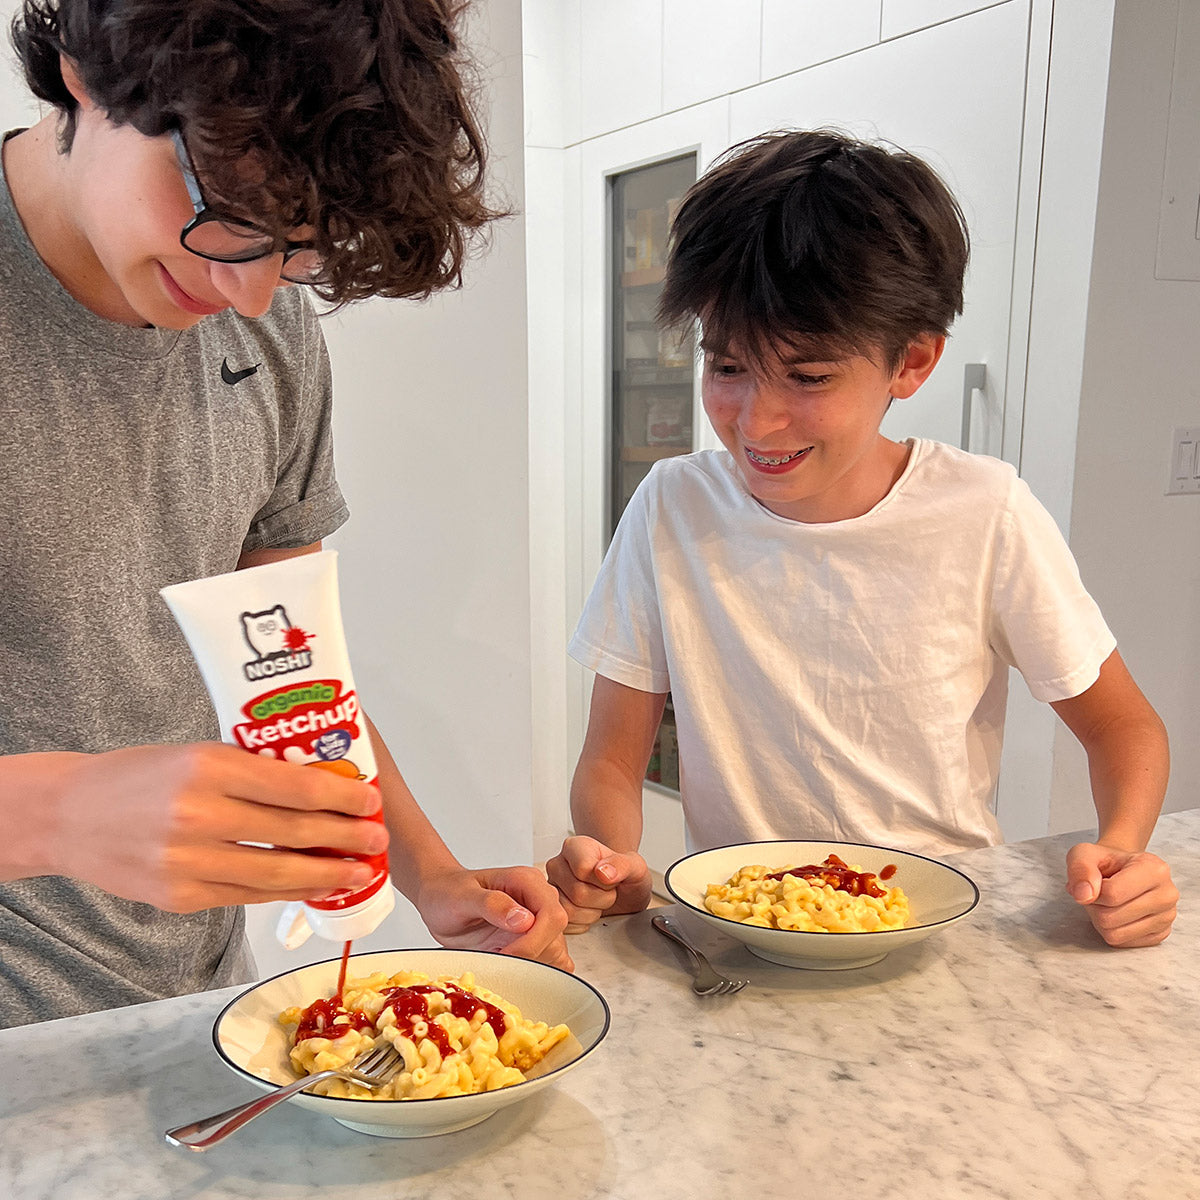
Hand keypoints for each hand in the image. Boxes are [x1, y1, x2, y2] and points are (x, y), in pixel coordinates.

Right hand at [44, 743, 387, 911]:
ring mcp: (188, 862)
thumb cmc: (142, 775)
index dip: (341, 797)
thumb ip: (254, 768)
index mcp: (209, 767)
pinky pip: (248, 895)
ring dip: (326, 875)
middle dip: (345, 838)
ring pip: (276, 873)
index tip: (371, 800)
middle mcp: (200, 815)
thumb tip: (324, 778)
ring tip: (359, 871)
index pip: (294, 785)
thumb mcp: (199, 752)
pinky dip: (286, 891)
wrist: (70, 815)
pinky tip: (313, 886)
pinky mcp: (181, 897)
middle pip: (293, 832)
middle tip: (377, 839)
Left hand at [415, 865, 572, 970]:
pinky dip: (533, 971)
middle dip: (529, 956)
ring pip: (555, 952)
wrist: (440, 897)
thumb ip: (492, 904)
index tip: (506, 954)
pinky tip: (508, 966)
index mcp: (528, 882)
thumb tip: (525, 920)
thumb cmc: (448, 892)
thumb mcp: (462, 896)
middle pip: (556, 937)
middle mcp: (538, 900)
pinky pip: (548, 960)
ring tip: (498, 959)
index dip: (534, 942)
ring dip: (530, 964)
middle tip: (497, 959)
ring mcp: (537, 921)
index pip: (552, 916)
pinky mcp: (532, 940)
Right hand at [545, 835, 651, 930]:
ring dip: (592, 913)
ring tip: (598, 901)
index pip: (583, 869)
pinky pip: (565, 925)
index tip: (610, 878)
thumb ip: (622, 865)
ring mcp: (551, 888)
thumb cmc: (625, 877)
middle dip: (601, 899)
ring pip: (569, 911)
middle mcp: (557, 865)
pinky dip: (583, 923)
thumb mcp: (635, 867)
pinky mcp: (551, 909)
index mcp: (574, 847)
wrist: (623, 894)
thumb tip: (603, 872)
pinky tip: (589, 911)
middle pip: (577, 893)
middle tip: (607, 892)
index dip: (603, 881)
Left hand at [1065, 841, 1177, 946]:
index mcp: (1153, 869)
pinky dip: (1111, 930)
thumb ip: (1080, 869)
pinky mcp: (1161, 934)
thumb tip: (1083, 895)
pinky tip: (1117, 913)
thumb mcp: (1084, 853)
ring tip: (1107, 902)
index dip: (1091, 891)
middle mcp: (1167, 894)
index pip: (1111, 894)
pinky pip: (1122, 943)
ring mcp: (1167, 916)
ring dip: (1100, 920)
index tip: (1094, 881)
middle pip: (1109, 918)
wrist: (1122, 868)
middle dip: (1094, 907)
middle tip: (1098, 893)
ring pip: (1115, 934)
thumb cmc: (1105, 862)